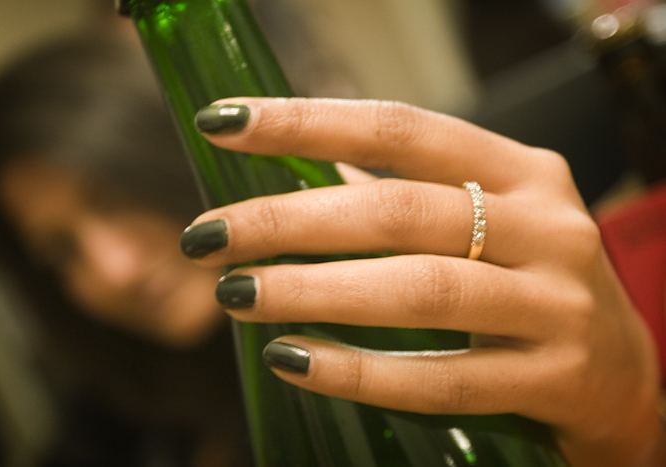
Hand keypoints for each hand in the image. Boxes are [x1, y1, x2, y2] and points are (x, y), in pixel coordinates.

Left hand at [183, 98, 665, 466]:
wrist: (623, 376)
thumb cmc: (530, 284)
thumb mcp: (488, 223)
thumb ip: (408, 200)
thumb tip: (304, 178)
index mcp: (522, 172)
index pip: (402, 128)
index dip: (308, 122)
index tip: (226, 125)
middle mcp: (546, 224)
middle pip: (397, 210)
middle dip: (289, 221)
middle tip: (210, 237)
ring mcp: (558, 302)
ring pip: (418, 289)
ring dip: (313, 291)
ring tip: (236, 295)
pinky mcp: (557, 377)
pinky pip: (442, 378)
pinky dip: (358, 370)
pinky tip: (294, 361)